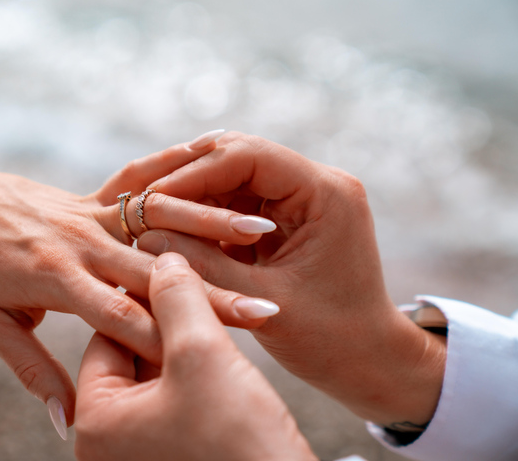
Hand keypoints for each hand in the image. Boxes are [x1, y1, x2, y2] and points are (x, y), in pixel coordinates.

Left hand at [0, 131, 276, 433]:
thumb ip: (32, 369)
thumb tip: (65, 420)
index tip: (214, 357)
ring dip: (211, 225)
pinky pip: (138, 186)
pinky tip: (211, 165)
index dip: (169, 337)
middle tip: (266, 308)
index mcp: (51, 276)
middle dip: (213, 292)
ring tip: (261, 231)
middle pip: (154, 272)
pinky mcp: (88, 196)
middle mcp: (75, 240)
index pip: (120, 314)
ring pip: (158, 220)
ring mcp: (84, 212)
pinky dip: (177, 179)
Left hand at [75, 252, 315, 460]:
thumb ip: (177, 298)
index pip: (107, 336)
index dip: (143, 299)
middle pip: (131, 355)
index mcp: (96, 422)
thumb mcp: (202, 356)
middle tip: (200, 289)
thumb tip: (163, 257)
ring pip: (157, 374)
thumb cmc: (240, 442)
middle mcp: (109, 441)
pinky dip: (197, 371)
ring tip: (218, 316)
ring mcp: (141, 451)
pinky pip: (176, 397)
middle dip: (168, 322)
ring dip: (187, 344)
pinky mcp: (174, 453)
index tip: (174, 270)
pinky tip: (225, 353)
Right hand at [139, 132, 446, 427]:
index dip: (193, 174)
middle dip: (191, 181)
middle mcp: (319, 184)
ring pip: (235, 178)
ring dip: (197, 198)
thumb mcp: (261, 302)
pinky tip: (182, 235)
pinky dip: (211, 217)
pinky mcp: (293, 217)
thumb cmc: (330, 341)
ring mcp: (306, 198)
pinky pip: (242, 202)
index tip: (152, 198)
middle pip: (239, 158)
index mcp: (324, 194)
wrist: (371, 361)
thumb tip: (146, 235)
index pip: (247, 156)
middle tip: (147, 207)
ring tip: (157, 222)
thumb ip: (204, 265)